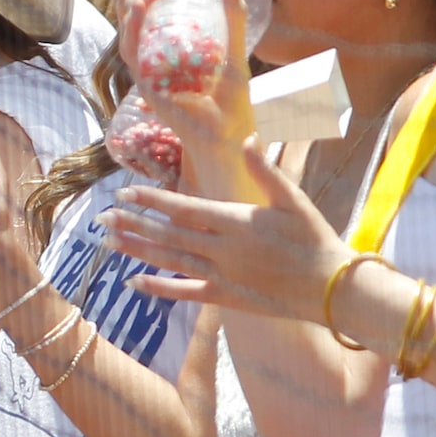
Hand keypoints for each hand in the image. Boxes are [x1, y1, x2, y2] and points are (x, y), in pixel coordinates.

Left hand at [106, 146, 344, 315]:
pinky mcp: (227, 298)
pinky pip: (187, 293)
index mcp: (236, 222)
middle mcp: (223, 250)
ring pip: (172, 262)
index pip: (184, 209)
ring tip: (109, 243)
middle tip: (101, 219)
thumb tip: (249, 138)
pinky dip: (161, 288)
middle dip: (134, 225)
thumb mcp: (293, 199)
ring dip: (138, 251)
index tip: (125, 195)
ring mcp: (223, 276)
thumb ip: (266, 170)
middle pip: (169, 235)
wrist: (333, 288)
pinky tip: (135, 282)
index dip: (152, 202)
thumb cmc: (315, 239)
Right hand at [118, 0, 253, 165]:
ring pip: (126, 26)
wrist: (231, 136)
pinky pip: (131, 48)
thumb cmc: (231, 102)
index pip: (143, 12)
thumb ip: (233, 18)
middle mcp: (150, 61)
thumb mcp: (234, 50)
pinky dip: (134, 21)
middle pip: (128, 14)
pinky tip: (144, 1)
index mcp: (165, 52)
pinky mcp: (145, 85)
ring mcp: (145, 73)